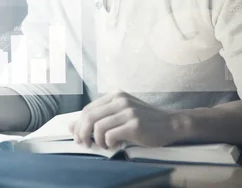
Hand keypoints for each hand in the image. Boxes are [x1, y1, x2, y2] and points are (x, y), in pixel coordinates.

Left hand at [68, 91, 182, 148]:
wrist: (170, 123)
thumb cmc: (144, 120)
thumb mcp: (121, 113)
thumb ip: (99, 117)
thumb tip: (71, 127)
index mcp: (115, 95)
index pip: (88, 109)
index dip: (79, 124)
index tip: (77, 136)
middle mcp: (120, 100)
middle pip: (89, 116)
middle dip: (82, 133)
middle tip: (84, 144)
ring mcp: (128, 111)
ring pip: (98, 127)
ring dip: (97, 140)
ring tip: (104, 145)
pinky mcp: (134, 124)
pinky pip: (110, 135)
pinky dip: (108, 143)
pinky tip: (115, 145)